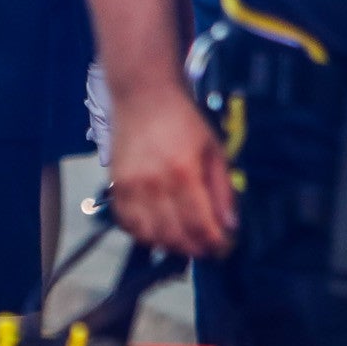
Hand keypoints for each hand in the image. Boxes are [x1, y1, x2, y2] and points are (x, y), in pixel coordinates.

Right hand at [104, 81, 233, 256]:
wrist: (144, 96)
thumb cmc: (184, 121)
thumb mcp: (214, 151)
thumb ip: (223, 191)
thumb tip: (231, 226)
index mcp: (184, 172)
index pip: (200, 226)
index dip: (215, 244)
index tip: (224, 247)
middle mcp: (154, 184)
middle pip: (175, 237)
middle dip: (195, 249)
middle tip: (207, 246)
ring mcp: (131, 186)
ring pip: (150, 236)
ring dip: (170, 245)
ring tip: (185, 238)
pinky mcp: (115, 186)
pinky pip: (127, 225)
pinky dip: (143, 234)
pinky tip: (158, 228)